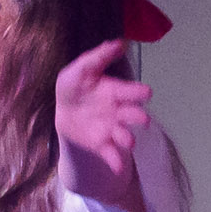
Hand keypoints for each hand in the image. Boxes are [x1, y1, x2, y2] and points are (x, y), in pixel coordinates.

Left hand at [53, 41, 152, 177]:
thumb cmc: (76, 85)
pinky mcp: (102, 144)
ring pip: (124, 135)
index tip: (147, 93)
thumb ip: (100, 56)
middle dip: (138, 117)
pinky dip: (115, 162)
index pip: (129, 91)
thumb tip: (122, 42)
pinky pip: (110, 154)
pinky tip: (117, 169)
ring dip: (128, 139)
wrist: (63, 109)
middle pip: (132, 114)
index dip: (138, 92)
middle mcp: (117, 111)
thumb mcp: (82, 67)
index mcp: (115, 91)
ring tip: (129, 142)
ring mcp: (111, 128)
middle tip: (143, 120)